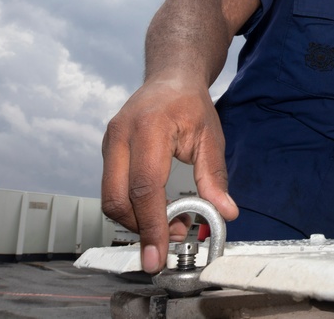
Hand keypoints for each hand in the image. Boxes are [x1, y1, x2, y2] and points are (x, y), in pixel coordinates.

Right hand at [101, 79, 238, 273]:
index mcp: (149, 128)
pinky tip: (158, 210)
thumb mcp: (212, 137)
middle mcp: (121, 134)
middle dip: (140, 229)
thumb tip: (226, 213)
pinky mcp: (107, 150)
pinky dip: (132, 207)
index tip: (157, 256)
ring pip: (110, 198)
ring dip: (137, 221)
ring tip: (173, 223)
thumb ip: (215, 177)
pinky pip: (112, 188)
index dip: (151, 226)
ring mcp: (109, 141)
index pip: (145, 187)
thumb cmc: (191, 104)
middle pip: (117, 198)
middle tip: (172, 241)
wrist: (170, 77)